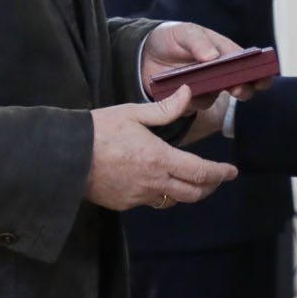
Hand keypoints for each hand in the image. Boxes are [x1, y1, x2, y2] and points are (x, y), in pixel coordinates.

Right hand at [85, 87, 238, 210]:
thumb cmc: (98, 131)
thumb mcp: (133, 113)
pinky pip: (151, 201)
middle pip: (193, 193)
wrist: (65, 156)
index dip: (220, 173)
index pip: (201, 172)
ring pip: (173, 200)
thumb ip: (165, 109)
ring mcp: (138, 196)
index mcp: (159, 158)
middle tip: (217, 178)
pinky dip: (161, 193)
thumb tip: (187, 93)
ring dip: (187, 192)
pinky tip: (157, 181)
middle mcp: (153, 182)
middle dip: (210, 186)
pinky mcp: (124, 203)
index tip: (231, 171)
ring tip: (190, 180)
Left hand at [139, 23, 271, 103]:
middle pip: (240, 85)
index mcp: (225, 53)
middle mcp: (220, 73)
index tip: (263, 78)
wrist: (145, 54)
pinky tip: (181, 90)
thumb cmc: (172, 38)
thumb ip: (198, 42)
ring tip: (198, 87)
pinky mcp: (189, 101)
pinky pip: (194, 105)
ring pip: (216, 97)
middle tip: (237, 89)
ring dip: (210, 94)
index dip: (259, 71)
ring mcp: (205, 88)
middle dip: (243, 89)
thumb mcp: (184, 32)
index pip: (248, 63)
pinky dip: (189, 99)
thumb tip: (213, 57)